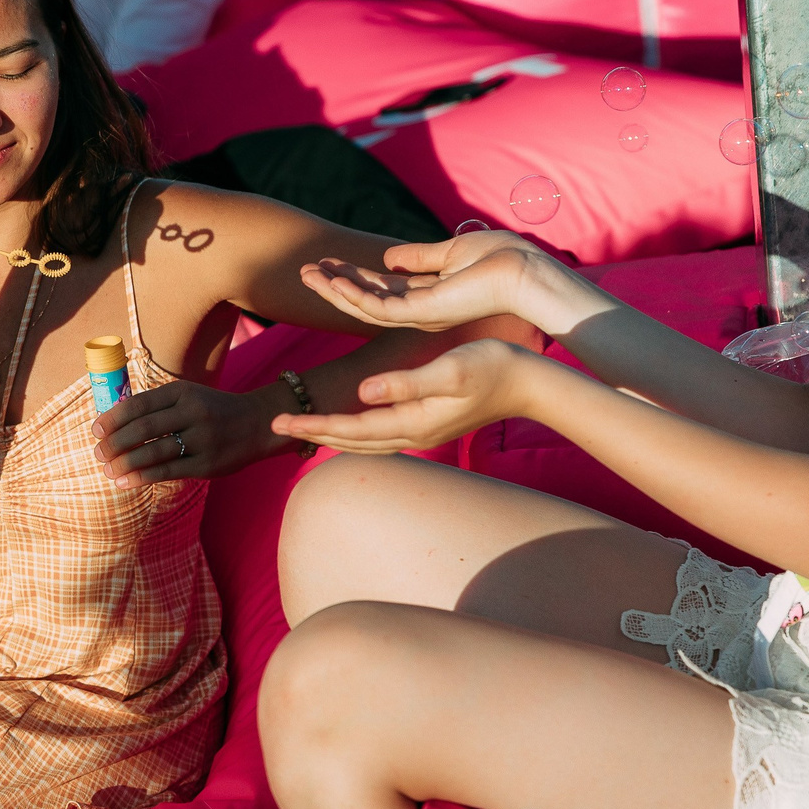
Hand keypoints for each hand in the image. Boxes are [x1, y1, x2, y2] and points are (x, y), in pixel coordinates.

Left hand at [95, 378, 294, 487]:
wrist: (257, 423)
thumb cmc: (211, 411)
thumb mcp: (187, 397)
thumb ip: (156, 407)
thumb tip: (113, 425)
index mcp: (182, 392)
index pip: (138, 404)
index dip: (112, 419)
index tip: (95, 431)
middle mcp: (192, 412)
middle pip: (143, 429)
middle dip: (114, 443)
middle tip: (98, 453)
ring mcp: (202, 439)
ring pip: (153, 452)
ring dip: (125, 463)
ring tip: (107, 470)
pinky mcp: (207, 464)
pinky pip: (168, 471)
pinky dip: (142, 477)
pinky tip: (124, 481)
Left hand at [273, 338, 542, 453]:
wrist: (532, 384)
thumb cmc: (495, 367)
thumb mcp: (451, 369)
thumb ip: (407, 383)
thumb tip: (365, 393)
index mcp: (414, 421)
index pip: (352, 428)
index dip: (314, 425)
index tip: (279, 421)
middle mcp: (414, 432)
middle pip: (353, 440)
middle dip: (314, 433)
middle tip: (275, 425)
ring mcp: (423, 430)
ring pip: (366, 441)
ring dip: (333, 434)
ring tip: (302, 427)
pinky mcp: (430, 422)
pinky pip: (382, 434)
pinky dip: (357, 431)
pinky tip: (348, 423)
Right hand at [301, 230, 588, 336]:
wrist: (524, 272)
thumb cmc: (499, 260)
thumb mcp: (451, 252)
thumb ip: (419, 257)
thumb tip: (389, 256)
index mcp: (426, 295)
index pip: (379, 287)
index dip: (351, 275)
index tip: (326, 262)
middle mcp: (418, 310)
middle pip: (365, 299)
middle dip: (333, 285)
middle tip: (304, 270)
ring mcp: (418, 314)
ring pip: (364, 306)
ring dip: (334, 289)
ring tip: (307, 273)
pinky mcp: (422, 313)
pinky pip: (379, 307)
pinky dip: (354, 294)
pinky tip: (333, 281)